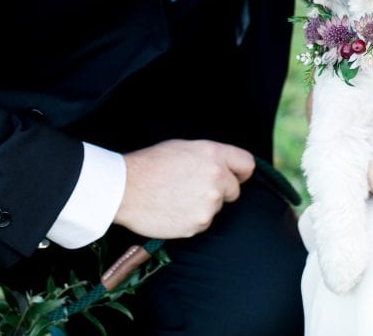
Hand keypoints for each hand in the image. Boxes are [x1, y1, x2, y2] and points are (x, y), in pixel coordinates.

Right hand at [114, 139, 255, 238]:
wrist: (125, 189)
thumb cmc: (151, 164)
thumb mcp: (184, 148)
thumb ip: (210, 158)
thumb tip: (224, 167)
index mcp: (214, 154)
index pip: (247, 164)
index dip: (241, 172)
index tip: (236, 177)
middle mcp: (217, 178)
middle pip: (234, 190)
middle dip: (221, 191)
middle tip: (194, 189)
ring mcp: (209, 203)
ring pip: (217, 208)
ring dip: (204, 205)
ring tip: (177, 198)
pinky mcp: (199, 223)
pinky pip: (202, 223)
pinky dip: (191, 219)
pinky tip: (173, 210)